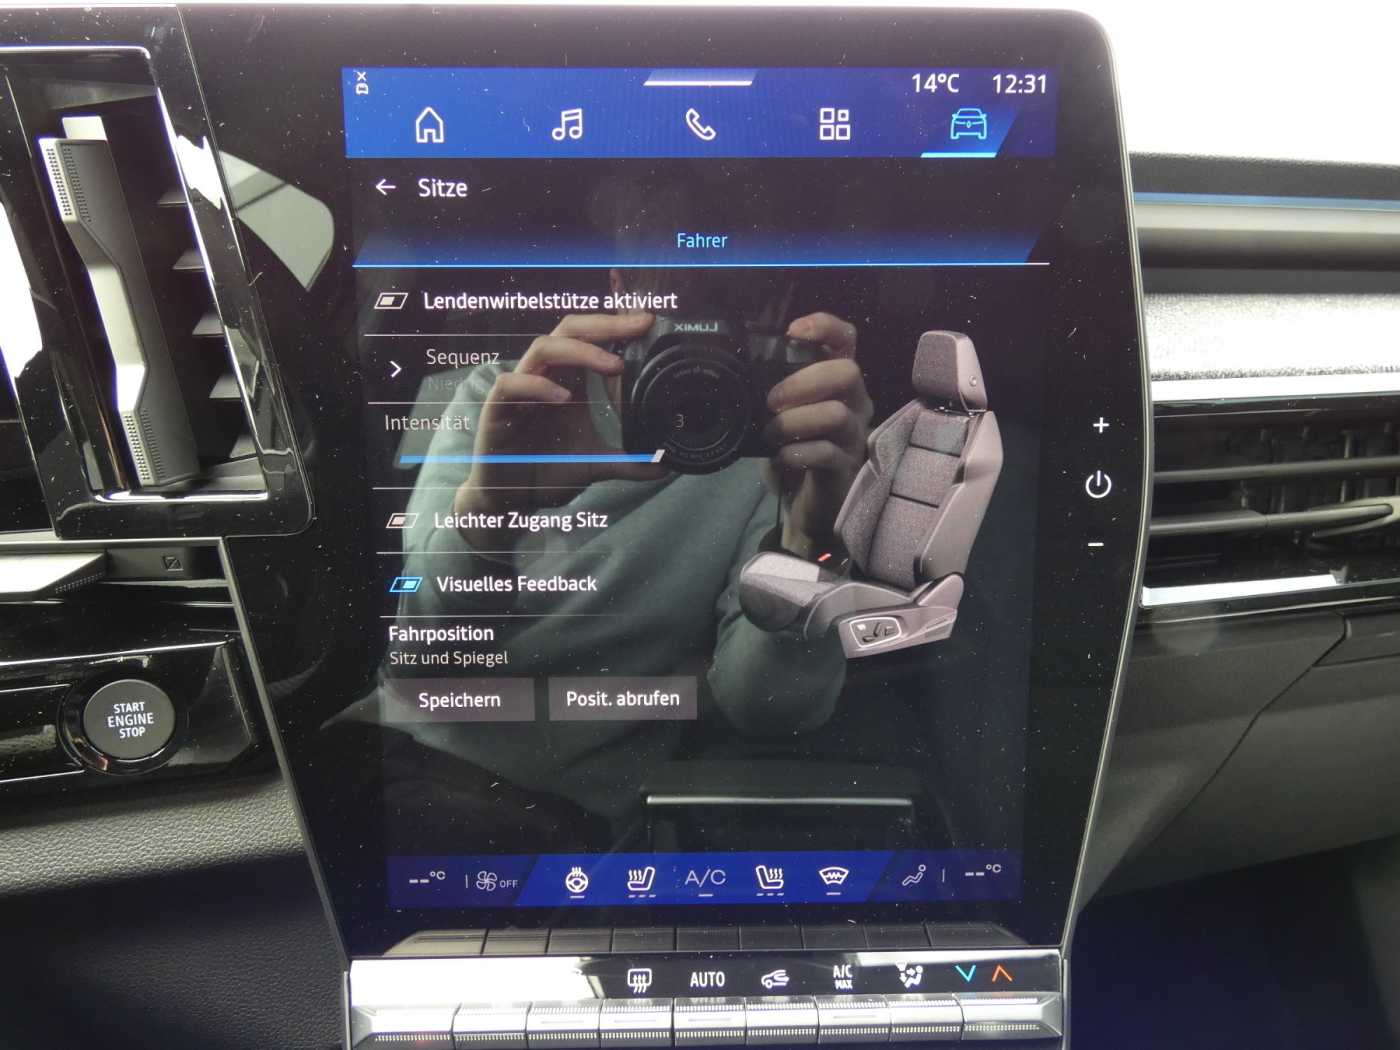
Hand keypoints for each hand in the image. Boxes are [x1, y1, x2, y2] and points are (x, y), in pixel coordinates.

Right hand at [453, 312, 665, 548]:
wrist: (507, 500)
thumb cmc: (543, 471)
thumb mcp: (593, 465)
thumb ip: (627, 461)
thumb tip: (665, 466)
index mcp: (565, 380)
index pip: (588, 337)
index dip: (615, 324)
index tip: (648, 321)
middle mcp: (542, 377)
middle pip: (568, 329)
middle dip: (605, 325)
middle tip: (639, 326)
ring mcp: (518, 390)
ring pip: (543, 348)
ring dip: (581, 351)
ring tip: (613, 366)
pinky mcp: (495, 410)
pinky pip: (511, 384)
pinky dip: (538, 386)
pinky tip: (564, 398)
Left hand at [763, 312, 872, 557]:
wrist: (803, 506)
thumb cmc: (793, 453)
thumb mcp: (779, 417)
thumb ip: (772, 392)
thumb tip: (738, 372)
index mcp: (838, 383)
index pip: (846, 339)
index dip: (825, 326)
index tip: (794, 331)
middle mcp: (856, 404)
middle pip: (848, 372)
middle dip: (805, 380)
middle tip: (772, 400)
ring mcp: (855, 437)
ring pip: (837, 414)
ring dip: (796, 420)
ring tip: (771, 434)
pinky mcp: (847, 469)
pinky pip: (828, 453)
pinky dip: (800, 453)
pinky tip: (783, 456)